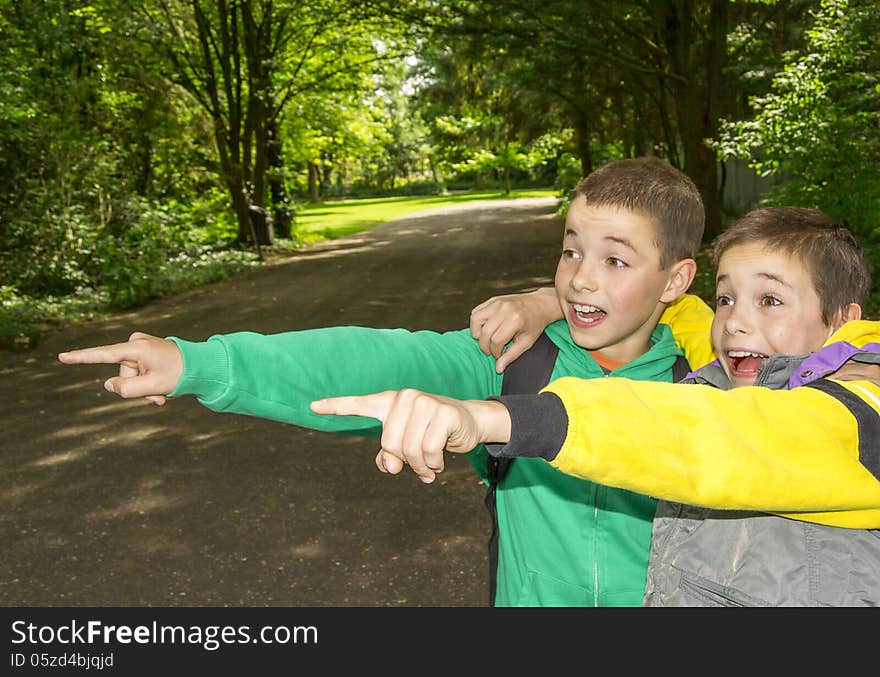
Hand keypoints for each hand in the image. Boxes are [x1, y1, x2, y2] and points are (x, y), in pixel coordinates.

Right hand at [57, 332, 182, 404]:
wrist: (202, 365)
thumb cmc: (179, 374)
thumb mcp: (152, 387)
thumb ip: (127, 389)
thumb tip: (108, 384)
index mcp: (136, 349)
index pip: (103, 355)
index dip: (81, 358)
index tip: (61, 357)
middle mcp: (136, 343)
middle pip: (122, 374)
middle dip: (137, 388)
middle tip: (159, 396)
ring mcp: (140, 346)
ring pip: (131, 375)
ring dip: (145, 388)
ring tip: (164, 392)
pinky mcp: (145, 351)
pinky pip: (138, 371)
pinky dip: (148, 382)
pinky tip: (162, 387)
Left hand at [310, 389, 511, 483]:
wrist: (470, 422)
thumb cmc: (434, 433)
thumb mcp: (408, 445)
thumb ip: (390, 456)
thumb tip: (388, 466)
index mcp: (390, 403)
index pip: (359, 403)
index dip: (335, 406)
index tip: (312, 407)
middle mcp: (404, 398)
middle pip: (389, 444)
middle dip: (404, 461)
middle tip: (418, 466)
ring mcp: (424, 402)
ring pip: (409, 450)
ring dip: (421, 467)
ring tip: (430, 466)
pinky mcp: (442, 412)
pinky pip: (428, 451)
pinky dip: (433, 464)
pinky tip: (440, 461)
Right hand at [470, 287, 561, 372]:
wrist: (540, 304)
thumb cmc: (535, 324)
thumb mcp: (527, 342)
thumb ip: (511, 355)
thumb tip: (498, 369)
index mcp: (515, 319)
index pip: (496, 341)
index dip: (496, 352)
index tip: (500, 355)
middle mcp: (505, 309)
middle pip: (485, 332)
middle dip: (485, 346)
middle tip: (492, 350)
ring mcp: (497, 302)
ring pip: (475, 320)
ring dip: (478, 333)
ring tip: (487, 339)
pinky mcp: (492, 299)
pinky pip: (476, 312)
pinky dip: (477, 323)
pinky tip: (486, 329)